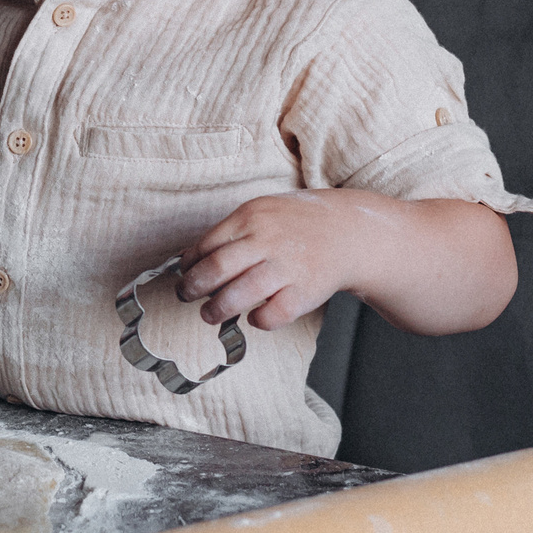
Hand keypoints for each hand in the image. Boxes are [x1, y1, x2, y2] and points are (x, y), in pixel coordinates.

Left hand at [175, 192, 358, 331]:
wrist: (347, 231)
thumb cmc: (295, 224)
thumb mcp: (262, 212)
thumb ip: (229, 232)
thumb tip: (189, 259)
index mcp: (252, 216)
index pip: (207, 245)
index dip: (189, 265)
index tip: (185, 275)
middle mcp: (268, 240)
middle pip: (217, 269)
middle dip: (193, 288)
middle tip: (186, 296)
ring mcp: (287, 267)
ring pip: (239, 295)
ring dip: (217, 309)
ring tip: (209, 314)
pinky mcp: (305, 292)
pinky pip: (272, 315)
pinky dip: (258, 321)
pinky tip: (254, 317)